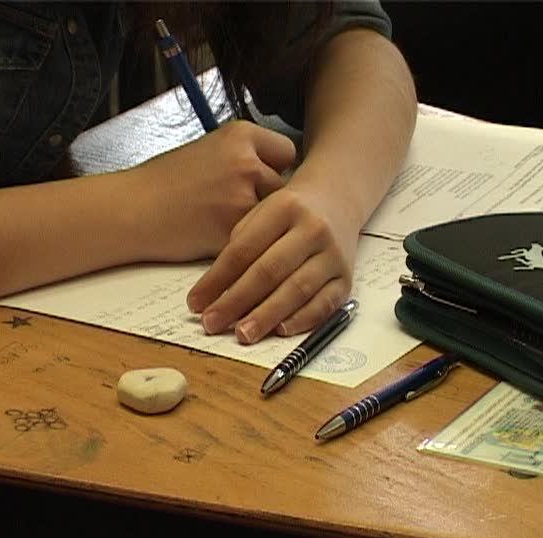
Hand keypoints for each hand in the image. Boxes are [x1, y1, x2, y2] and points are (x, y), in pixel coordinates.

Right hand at [128, 120, 295, 261]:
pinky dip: (242, 242)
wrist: (130, 209)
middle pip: (285, 187)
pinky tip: (215, 234)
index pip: (287, 152)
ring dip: (258, 222)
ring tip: (222, 219)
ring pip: (273, 216)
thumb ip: (246, 156)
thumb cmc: (165, 182)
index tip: (260, 178)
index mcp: (241, 135)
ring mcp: (241, 197)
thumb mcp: (210, 149)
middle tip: (234, 204)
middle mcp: (245, 162)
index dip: (276, 168)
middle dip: (267, 199)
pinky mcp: (233, 230)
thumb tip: (279, 171)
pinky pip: (256, 239)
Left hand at [186, 178, 359, 343]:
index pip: (244, 249)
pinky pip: (325, 304)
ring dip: (267, 315)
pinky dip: (303, 320)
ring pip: (297, 289)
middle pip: (269, 271)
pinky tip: (280, 331)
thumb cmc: (289, 213)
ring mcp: (333, 254)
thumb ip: (240, 247)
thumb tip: (215, 294)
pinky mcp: (347, 278)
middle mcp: (313, 229)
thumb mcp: (262, 213)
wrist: (337, 200)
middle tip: (211, 323)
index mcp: (285, 207)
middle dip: (237, 301)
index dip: (217, 279)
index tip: (195, 303)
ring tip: (242, 334)